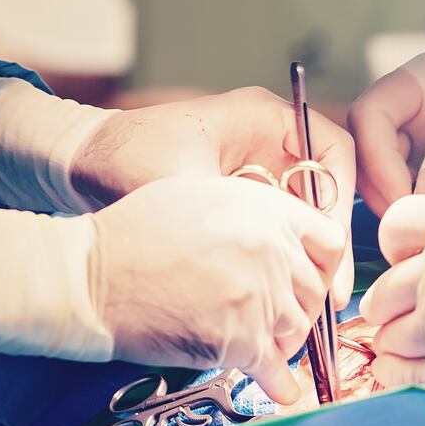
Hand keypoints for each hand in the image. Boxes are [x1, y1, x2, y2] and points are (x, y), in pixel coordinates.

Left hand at [71, 86, 356, 307]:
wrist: (81, 165)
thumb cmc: (127, 156)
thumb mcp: (186, 183)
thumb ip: (233, 212)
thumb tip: (277, 254)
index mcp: (264, 118)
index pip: (333, 151)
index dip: (343, 199)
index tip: (334, 245)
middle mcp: (269, 142)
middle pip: (325, 191)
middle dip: (329, 243)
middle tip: (332, 296)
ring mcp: (258, 172)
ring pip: (305, 217)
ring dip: (308, 259)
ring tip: (311, 307)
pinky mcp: (243, 201)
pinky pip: (278, 232)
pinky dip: (283, 264)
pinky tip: (281, 298)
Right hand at [91, 176, 345, 402]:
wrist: (95, 276)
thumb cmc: (133, 234)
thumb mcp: (201, 196)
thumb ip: (249, 215)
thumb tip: (271, 238)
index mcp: (266, 210)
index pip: (330, 241)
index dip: (325, 266)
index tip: (314, 280)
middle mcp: (272, 251)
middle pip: (315, 291)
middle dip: (302, 309)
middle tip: (282, 319)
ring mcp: (260, 297)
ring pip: (297, 330)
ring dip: (285, 343)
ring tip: (264, 346)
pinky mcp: (241, 340)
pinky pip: (276, 370)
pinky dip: (281, 385)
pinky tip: (283, 391)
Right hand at [348, 51, 424, 215]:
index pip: (372, 113)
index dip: (376, 157)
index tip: (403, 197)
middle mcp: (412, 110)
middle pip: (366, 150)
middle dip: (382, 188)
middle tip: (410, 223)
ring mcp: (417, 142)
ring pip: (379, 178)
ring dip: (396, 206)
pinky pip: (402, 195)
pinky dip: (412, 215)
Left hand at [359, 195, 424, 425]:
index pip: (396, 223)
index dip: (397, 242)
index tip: (406, 258)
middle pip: (384, 288)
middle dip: (390, 302)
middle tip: (403, 312)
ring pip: (388, 334)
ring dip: (395, 341)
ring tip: (414, 346)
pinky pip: (400, 375)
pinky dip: (398, 373)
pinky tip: (410, 370)